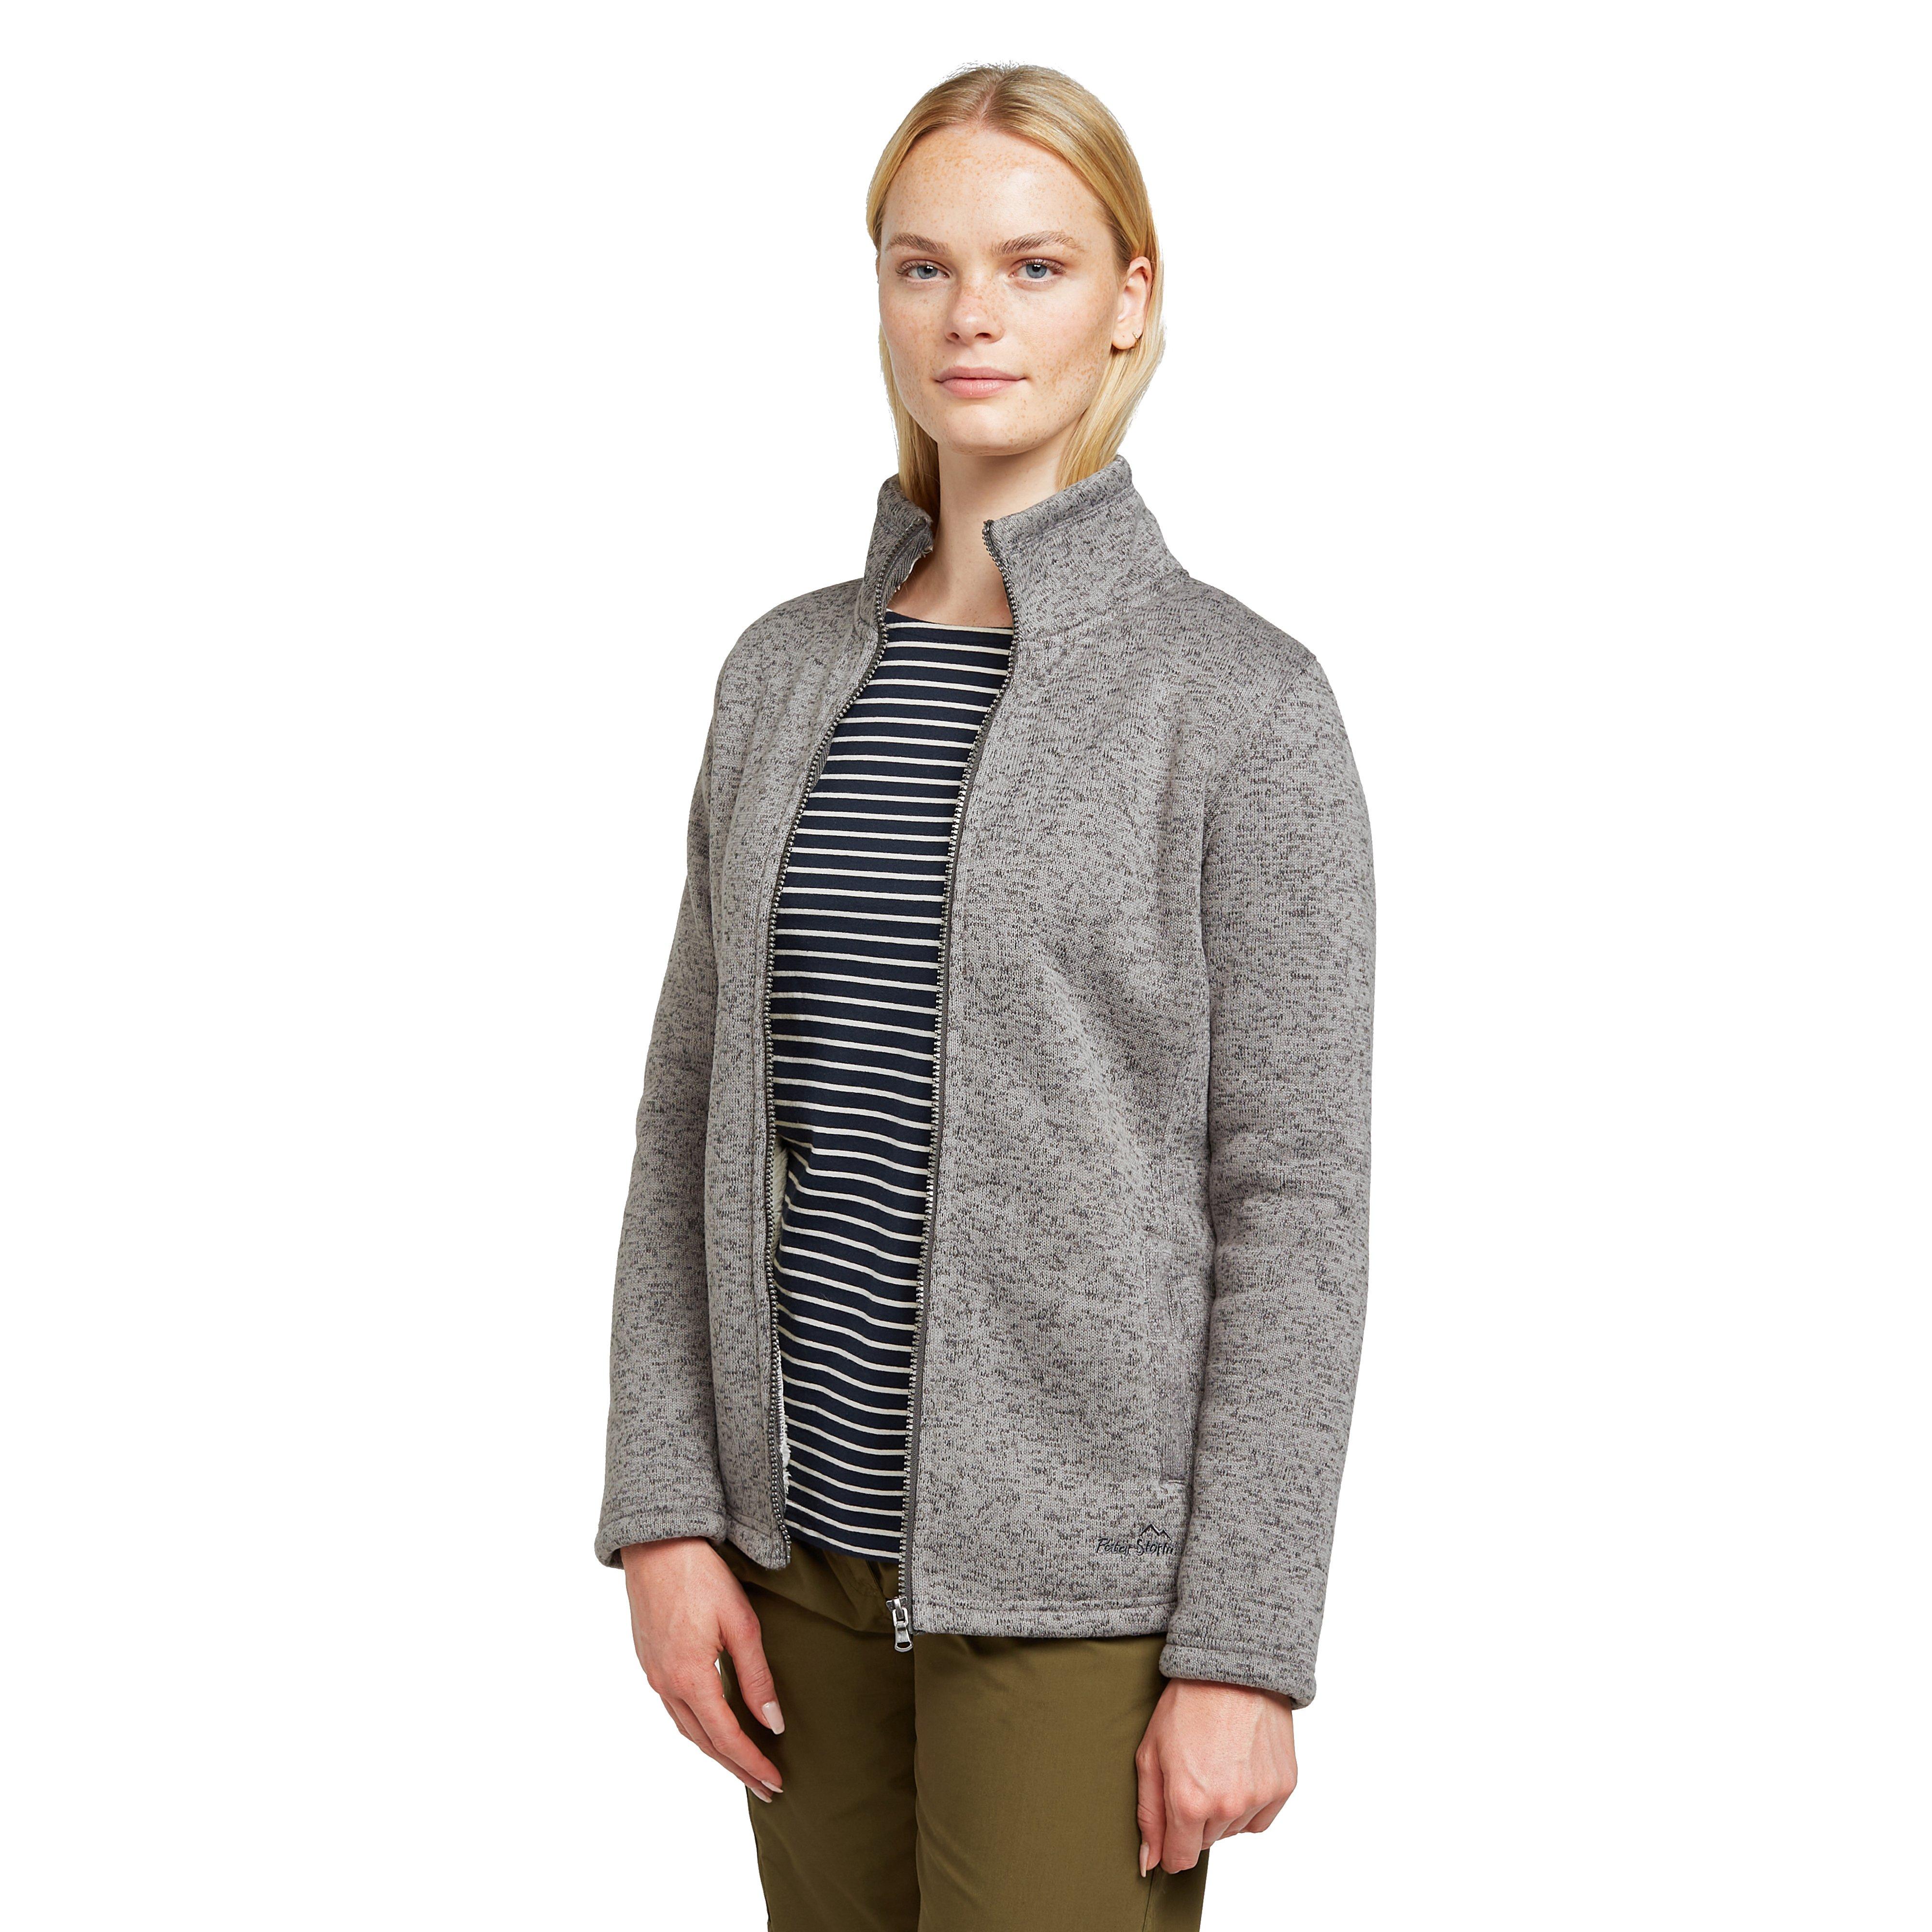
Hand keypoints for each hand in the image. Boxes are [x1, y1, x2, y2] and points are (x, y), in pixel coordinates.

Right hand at [620, 1536, 786, 1801]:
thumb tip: (773, 1723)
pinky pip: (675, 1709)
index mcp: (689, 1678)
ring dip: (716, 1751)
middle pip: (704, 1743)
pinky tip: (714, 1727)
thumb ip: (756, 1677)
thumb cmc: (702, 1576)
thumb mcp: (741, 1623)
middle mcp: (666, 1684)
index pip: (726, 1738)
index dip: (752, 1764)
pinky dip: (698, 1727)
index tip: (776, 1782)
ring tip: (744, 1766)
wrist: (657, 1545)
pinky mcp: (650, 1661)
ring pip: (687, 1729)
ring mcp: (653, 1675)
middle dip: (737, 1768)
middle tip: (766, 1789)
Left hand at [1134, 1677, 1297, 1873]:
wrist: (1233, 1668)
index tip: (1170, 1828)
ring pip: (1233, 1831)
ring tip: (1216, 1765)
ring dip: (1222, 1811)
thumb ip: (1149, 1815)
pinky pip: (1260, 1819)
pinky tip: (1238, 1770)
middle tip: (1192, 1773)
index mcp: (1189, 1801)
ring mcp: (1259, 1797)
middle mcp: (1227, 1807)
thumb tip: (1149, 1863)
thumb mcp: (1150, 1754)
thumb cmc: (1186, 1705)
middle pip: (1205, 1842)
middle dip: (1194, 1819)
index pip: (1180, 1859)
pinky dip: (1249, 1804)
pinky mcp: (1284, 1786)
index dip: (1170, 1847)